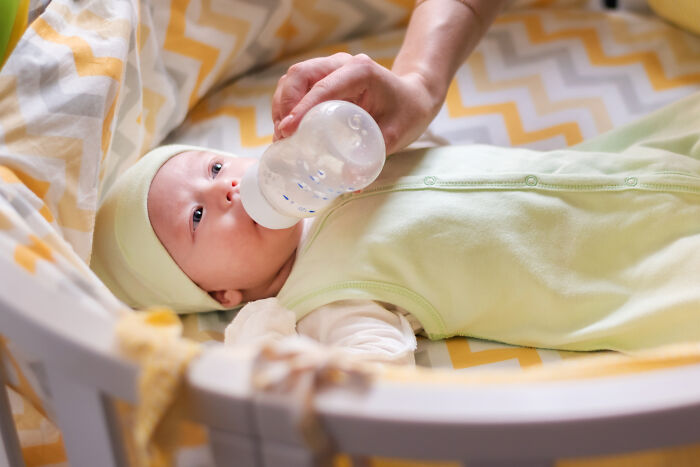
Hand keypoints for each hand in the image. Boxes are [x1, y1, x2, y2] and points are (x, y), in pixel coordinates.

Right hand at [272, 53, 442, 154]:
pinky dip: (287, 106)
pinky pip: (297, 87)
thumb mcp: (395, 135)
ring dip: (282, 106)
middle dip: (284, 105)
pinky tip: (287, 129)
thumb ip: (373, 156)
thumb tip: (348, 183)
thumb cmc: (408, 112)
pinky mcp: (324, 79)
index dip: (301, 108)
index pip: (323, 87)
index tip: (287, 131)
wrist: (414, 98)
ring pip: (293, 79)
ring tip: (282, 137)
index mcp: (360, 72)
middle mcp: (342, 64)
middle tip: (283, 137)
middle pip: (299, 75)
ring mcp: (330, 69)